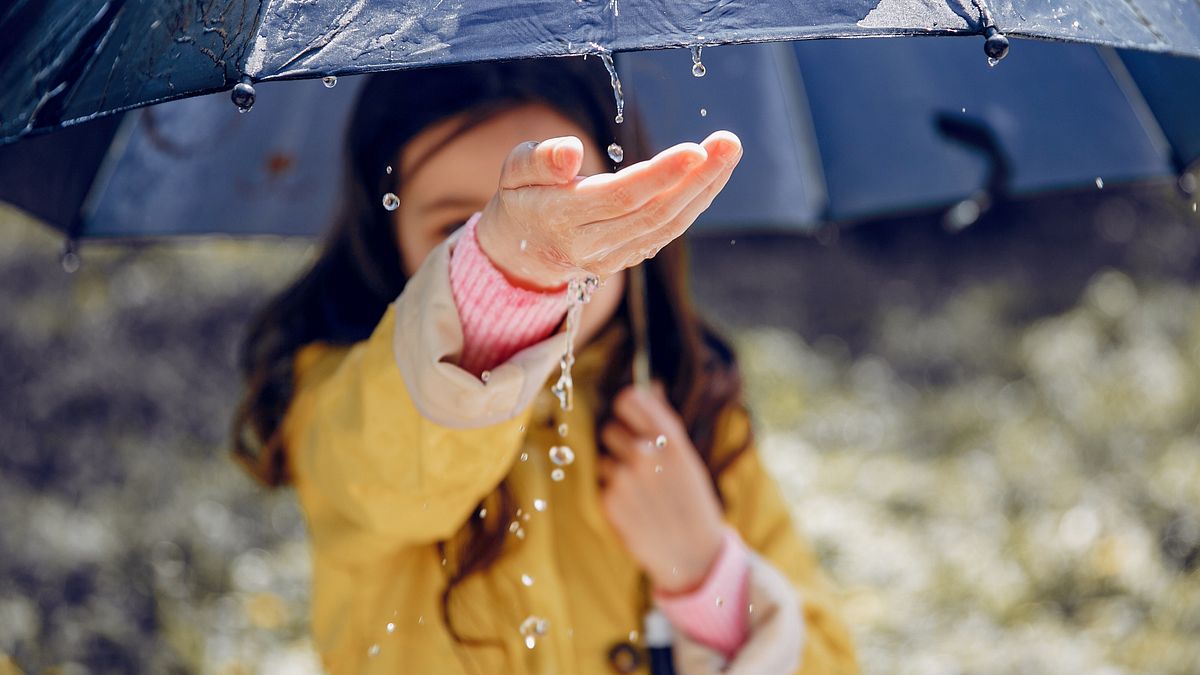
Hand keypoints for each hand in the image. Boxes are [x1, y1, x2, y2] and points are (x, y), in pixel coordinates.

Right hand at [475, 131, 741, 289]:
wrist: (520, 250)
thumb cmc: (522, 196)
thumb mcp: (514, 170)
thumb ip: (539, 160)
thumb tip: (571, 153)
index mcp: (560, 218)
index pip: (619, 198)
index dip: (659, 176)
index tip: (695, 150)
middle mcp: (589, 245)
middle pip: (652, 213)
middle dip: (696, 178)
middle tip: (729, 143)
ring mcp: (611, 258)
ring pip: (666, 226)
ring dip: (704, 190)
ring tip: (728, 152)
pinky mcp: (626, 260)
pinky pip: (666, 232)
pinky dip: (694, 203)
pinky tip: (712, 175)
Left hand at [598, 384, 725, 594]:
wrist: (693, 555)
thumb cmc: (693, 503)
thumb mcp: (688, 459)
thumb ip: (665, 423)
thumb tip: (652, 386)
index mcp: (670, 440)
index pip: (630, 399)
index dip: (627, 406)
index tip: (629, 414)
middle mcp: (645, 454)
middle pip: (610, 428)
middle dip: (620, 442)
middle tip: (638, 463)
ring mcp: (625, 478)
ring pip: (604, 457)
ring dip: (616, 469)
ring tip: (640, 491)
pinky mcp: (609, 501)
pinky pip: (602, 484)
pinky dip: (613, 493)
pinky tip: (634, 508)